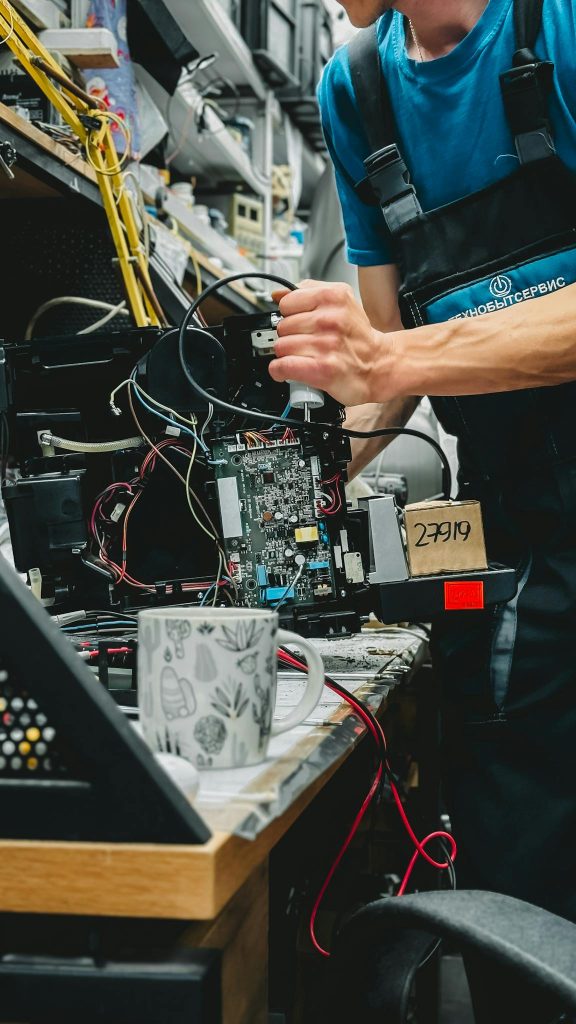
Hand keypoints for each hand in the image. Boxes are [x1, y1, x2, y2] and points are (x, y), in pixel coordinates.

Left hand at [269, 280, 394, 406]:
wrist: (379, 365)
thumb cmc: (359, 337)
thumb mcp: (341, 302)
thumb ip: (309, 292)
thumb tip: (278, 294)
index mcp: (333, 297)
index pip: (286, 302)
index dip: (290, 315)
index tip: (300, 323)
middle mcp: (330, 319)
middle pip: (282, 326)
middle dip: (290, 336)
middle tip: (306, 342)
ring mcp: (326, 344)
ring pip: (281, 347)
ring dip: (288, 355)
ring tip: (303, 356)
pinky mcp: (322, 368)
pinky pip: (283, 366)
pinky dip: (280, 371)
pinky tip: (287, 370)